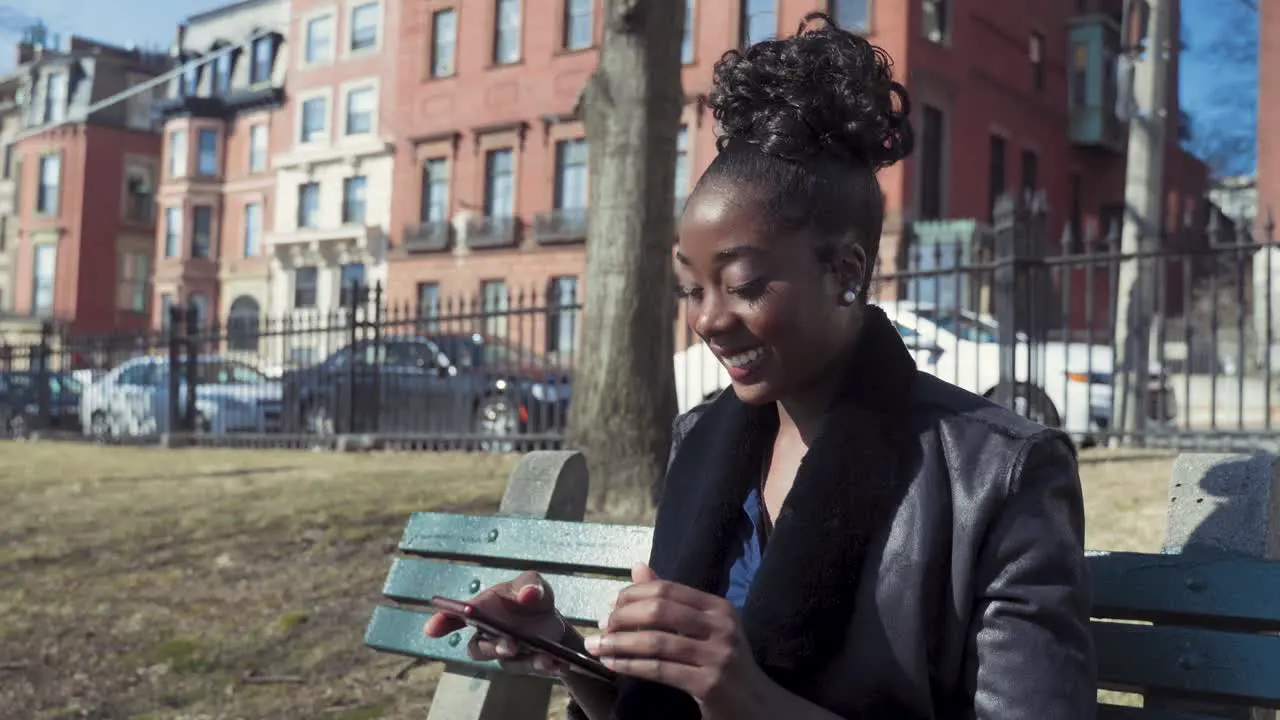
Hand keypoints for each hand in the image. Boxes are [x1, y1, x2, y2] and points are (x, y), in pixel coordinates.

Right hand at [423, 570, 569, 676]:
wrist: (552, 618)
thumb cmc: (531, 597)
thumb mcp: (534, 584)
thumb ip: (530, 585)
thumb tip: (527, 594)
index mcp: (482, 610)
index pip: (455, 618)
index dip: (442, 623)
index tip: (431, 629)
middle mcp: (488, 635)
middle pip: (479, 648)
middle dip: (493, 646)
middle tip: (510, 643)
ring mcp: (506, 653)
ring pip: (508, 662)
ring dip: (526, 661)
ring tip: (545, 657)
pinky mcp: (526, 664)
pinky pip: (533, 669)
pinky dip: (547, 667)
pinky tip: (560, 664)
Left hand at [584, 564, 776, 718]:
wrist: (759, 706)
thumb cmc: (726, 664)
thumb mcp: (704, 628)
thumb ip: (671, 601)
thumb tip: (638, 568)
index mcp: (719, 608)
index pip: (668, 589)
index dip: (633, 594)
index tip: (610, 605)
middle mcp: (721, 626)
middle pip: (660, 610)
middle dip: (623, 616)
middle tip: (602, 625)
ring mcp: (718, 655)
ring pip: (656, 641)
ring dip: (619, 643)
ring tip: (596, 646)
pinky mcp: (709, 683)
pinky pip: (660, 670)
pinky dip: (630, 665)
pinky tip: (613, 664)